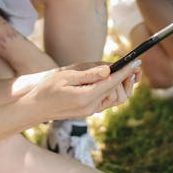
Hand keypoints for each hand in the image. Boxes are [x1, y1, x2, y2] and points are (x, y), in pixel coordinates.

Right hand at [24, 61, 141, 121]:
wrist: (36, 109)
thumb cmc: (47, 89)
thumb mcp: (66, 77)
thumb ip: (89, 75)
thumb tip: (108, 70)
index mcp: (86, 97)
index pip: (112, 83)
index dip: (126, 71)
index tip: (137, 62)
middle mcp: (91, 107)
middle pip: (119, 94)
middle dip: (127, 79)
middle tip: (132, 65)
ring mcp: (91, 110)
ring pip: (116, 99)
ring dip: (121, 85)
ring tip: (124, 71)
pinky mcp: (89, 110)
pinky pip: (107, 101)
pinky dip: (113, 90)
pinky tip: (112, 79)